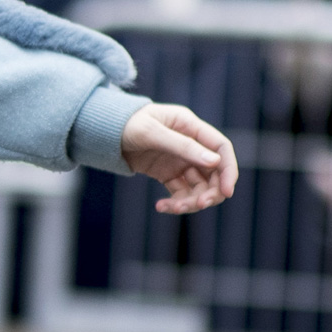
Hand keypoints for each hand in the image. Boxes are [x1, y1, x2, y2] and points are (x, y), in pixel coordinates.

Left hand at [120, 101, 238, 213]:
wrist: (103, 131)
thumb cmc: (127, 124)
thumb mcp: (153, 132)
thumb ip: (183, 146)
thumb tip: (215, 162)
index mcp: (191, 126)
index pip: (221, 148)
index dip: (228, 170)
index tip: (227, 193)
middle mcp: (190, 144)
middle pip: (214, 173)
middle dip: (210, 191)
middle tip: (197, 205)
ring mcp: (180, 160)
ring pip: (197, 187)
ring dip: (190, 201)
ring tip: (172, 208)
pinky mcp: (167, 173)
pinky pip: (179, 193)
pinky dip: (175, 203)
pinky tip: (161, 207)